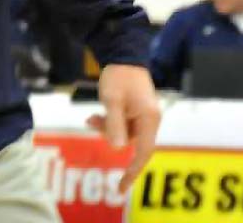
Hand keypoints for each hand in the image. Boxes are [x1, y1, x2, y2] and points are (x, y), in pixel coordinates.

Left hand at [87, 64, 160, 194]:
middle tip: (93, 121)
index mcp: (149, 118)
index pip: (144, 152)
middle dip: (110, 136)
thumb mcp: (112, 100)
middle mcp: (150, 120)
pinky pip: (122, 125)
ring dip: (107, 129)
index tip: (121, 187)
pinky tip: (95, 115)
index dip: (133, 171)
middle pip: (131, 143)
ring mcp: (144, 117)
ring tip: (92, 116)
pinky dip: (109, 123)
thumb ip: (114, 125)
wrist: (123, 55)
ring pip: (124, 134)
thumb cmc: (119, 76)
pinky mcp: (136, 113)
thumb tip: (118, 149)